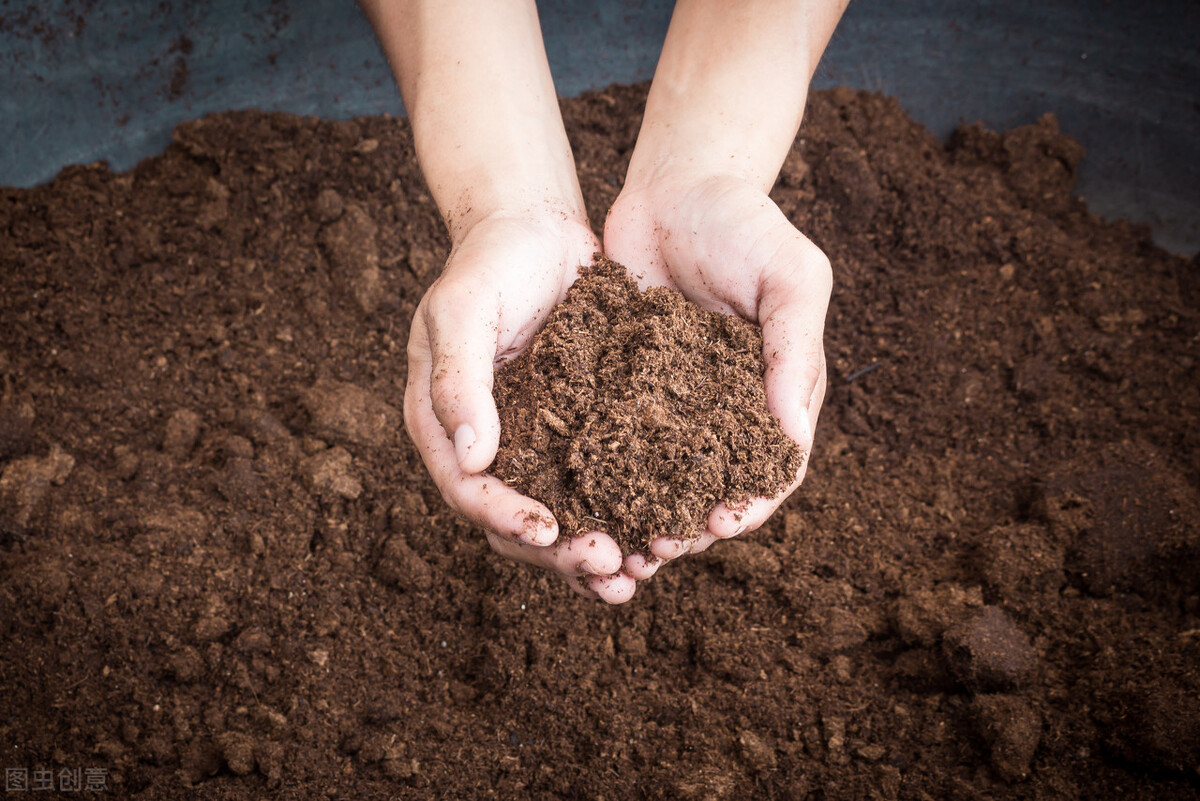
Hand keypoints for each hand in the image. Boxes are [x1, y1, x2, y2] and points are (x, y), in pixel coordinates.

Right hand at [403, 211, 636, 602]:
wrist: (535, 228)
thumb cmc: (490, 262)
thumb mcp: (464, 309)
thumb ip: (458, 379)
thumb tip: (470, 457)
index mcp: (444, 425)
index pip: (468, 491)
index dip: (506, 517)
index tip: (550, 531)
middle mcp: (487, 447)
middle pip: (513, 522)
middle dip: (559, 552)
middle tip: (611, 566)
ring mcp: (532, 444)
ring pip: (558, 517)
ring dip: (593, 553)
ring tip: (637, 576)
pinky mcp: (576, 433)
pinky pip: (596, 487)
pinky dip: (622, 515)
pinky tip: (657, 535)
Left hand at [603, 172, 830, 579]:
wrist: (675, 183)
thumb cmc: (744, 223)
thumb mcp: (790, 276)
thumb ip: (793, 351)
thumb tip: (793, 438)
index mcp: (778, 391)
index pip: (772, 467)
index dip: (751, 503)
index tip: (721, 525)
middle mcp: (726, 407)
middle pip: (713, 485)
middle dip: (689, 524)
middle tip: (658, 551)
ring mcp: (674, 400)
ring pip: (661, 475)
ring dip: (644, 513)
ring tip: (618, 544)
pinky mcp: (626, 386)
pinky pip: (616, 438)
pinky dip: (605, 472)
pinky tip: (581, 496)